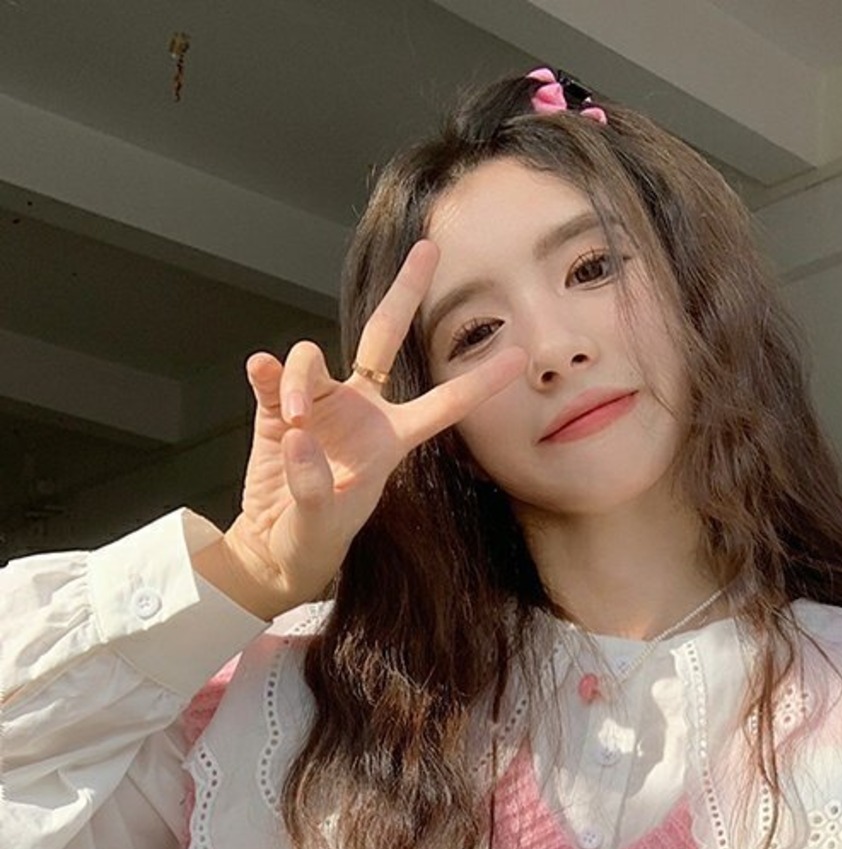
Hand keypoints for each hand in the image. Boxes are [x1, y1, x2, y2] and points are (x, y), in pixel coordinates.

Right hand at [210, 240, 524, 617]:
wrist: (275, 546)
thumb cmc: (316, 537)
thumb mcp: (324, 521)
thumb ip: (315, 483)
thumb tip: (298, 430)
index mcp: (392, 439)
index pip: (443, 404)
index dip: (479, 382)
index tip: (519, 358)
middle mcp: (361, 410)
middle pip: (385, 336)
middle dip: (406, 291)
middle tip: (429, 248)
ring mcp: (319, 404)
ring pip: (312, 360)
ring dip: (300, 380)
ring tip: (291, 424)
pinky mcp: (277, 407)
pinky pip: (274, 377)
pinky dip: (269, 374)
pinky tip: (261, 374)